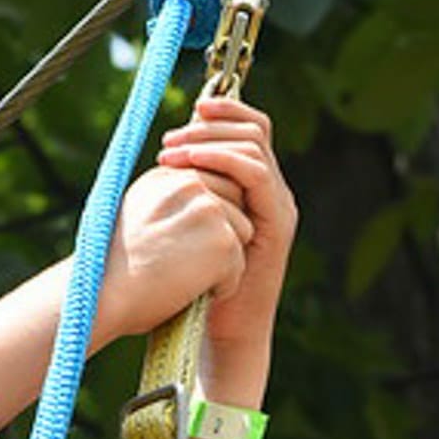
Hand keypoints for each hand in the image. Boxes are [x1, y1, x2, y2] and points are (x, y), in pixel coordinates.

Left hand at [155, 98, 295, 350]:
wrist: (219, 327)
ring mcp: (277, 205)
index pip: (249, 129)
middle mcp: (271, 190)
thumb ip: (184, 190)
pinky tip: (189, 166)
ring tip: (169, 152)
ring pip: (255, 145)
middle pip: (255, 129)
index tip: (186, 113)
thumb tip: (160, 157)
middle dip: (210, 121)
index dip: (221, 111)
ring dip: (208, 140)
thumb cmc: (193, 278)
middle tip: (169, 139)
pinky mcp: (277, 222)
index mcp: (253, 186)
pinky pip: (257, 174)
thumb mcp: (185, 223)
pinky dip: (222, 160)